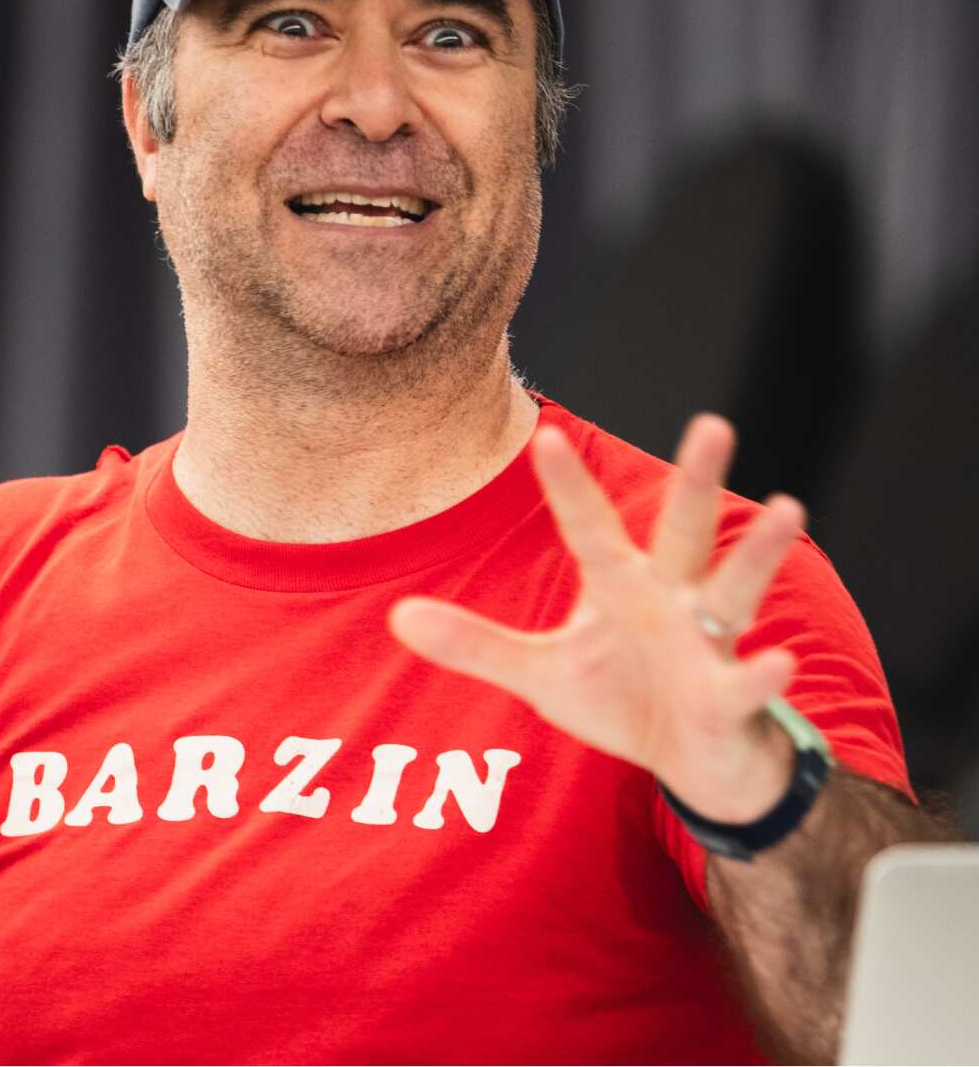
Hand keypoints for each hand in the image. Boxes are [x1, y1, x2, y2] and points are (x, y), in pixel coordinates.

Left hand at [387, 414, 804, 822]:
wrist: (693, 763)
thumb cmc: (623, 699)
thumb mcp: (541, 673)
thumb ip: (475, 644)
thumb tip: (396, 616)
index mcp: (622, 586)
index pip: (591, 527)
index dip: (569, 487)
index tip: (548, 436)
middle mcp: (672, 602)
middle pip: (684, 532)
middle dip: (696, 482)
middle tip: (712, 422)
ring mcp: (709, 647)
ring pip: (735, 590)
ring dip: (758, 553)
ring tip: (790, 507)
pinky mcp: (732, 701)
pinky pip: (746, 685)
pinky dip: (761, 675)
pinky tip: (778, 660)